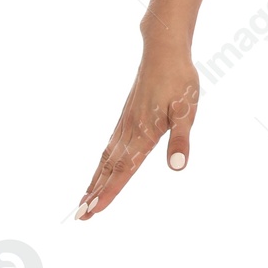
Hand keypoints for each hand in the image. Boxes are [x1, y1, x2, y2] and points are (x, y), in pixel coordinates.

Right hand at [75, 49, 199, 219]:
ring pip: (107, 158)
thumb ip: (181, 139)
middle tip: (80, 217)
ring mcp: (126, 123)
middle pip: (110, 168)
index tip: (92, 211)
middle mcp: (130, 131)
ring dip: (96, 180)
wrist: (163, 51)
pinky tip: (102, 168)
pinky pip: (111, 145)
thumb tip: (178, 168)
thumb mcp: (187, 109)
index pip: (124, 170)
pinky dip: (103, 162)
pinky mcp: (127, 116)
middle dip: (95, 193)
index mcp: (145, 133)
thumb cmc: (180, 79)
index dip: (109, 192)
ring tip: (83, 199)